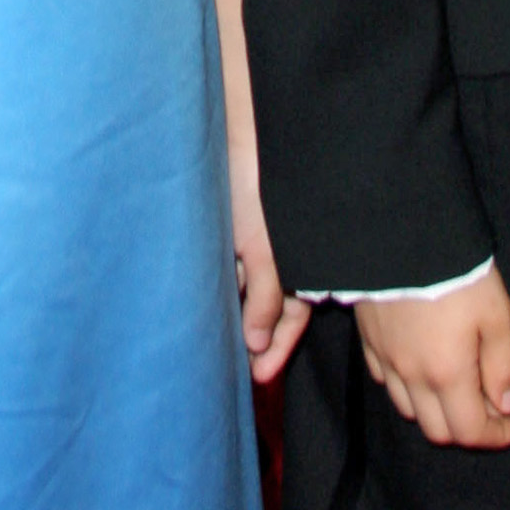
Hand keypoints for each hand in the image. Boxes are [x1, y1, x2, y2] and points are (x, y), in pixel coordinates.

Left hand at [230, 148, 310, 384]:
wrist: (243, 133)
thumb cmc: (257, 188)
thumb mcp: (264, 250)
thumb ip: (266, 299)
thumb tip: (258, 344)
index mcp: (299, 263)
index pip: (292, 319)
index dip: (277, 349)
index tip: (259, 377)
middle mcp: (282, 255)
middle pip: (272, 307)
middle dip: (256, 336)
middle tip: (237, 368)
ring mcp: (259, 240)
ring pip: (251, 287)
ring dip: (238, 312)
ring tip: (218, 343)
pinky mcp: (239, 226)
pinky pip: (236, 265)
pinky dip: (227, 284)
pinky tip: (211, 300)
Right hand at [355, 269, 509, 449]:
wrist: (401, 230)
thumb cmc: (456, 271)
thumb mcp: (495, 312)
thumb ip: (503, 364)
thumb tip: (505, 403)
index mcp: (447, 373)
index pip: (470, 432)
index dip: (498, 436)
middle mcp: (412, 375)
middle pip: (438, 431)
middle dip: (468, 429)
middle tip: (490, 405)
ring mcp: (385, 358)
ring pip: (409, 410)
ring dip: (436, 411)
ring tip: (456, 387)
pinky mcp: (368, 339)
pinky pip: (385, 381)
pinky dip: (407, 388)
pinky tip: (421, 368)